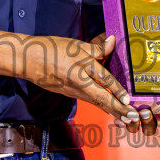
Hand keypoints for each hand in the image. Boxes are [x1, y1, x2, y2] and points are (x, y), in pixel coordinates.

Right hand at [23, 33, 139, 123]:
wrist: (27, 60)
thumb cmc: (50, 49)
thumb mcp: (75, 44)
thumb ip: (96, 47)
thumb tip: (113, 40)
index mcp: (81, 66)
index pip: (103, 79)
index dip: (117, 90)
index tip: (127, 100)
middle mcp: (78, 82)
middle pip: (101, 98)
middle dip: (118, 109)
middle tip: (132, 116)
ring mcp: (73, 91)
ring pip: (96, 102)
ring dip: (112, 111)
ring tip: (126, 118)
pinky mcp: (70, 94)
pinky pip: (90, 101)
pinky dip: (102, 107)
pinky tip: (111, 111)